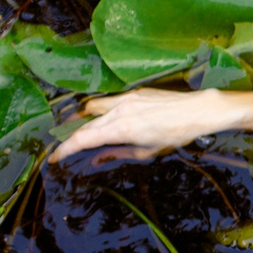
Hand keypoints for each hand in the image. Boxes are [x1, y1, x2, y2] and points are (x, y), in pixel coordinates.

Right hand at [47, 89, 252, 164]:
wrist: (197, 110)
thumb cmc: (176, 134)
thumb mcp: (147, 151)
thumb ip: (118, 153)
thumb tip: (96, 159)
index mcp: (121, 128)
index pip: (83, 139)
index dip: (64, 149)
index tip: (54, 158)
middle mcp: (118, 110)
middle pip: (83, 123)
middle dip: (70, 136)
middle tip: (64, 147)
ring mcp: (125, 98)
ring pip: (92, 108)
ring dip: (82, 119)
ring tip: (78, 131)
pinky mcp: (132, 92)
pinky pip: (107, 101)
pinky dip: (99, 111)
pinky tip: (103, 119)